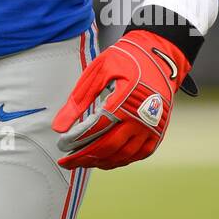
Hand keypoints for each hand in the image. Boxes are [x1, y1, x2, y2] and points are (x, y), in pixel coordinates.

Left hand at [52, 29, 190, 169]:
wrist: (159, 56)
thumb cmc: (127, 60)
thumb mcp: (99, 71)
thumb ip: (79, 99)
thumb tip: (59, 127)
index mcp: (124, 101)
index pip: (96, 130)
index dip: (76, 141)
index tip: (62, 145)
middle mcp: (140, 119)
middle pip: (108, 147)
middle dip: (84, 157)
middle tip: (67, 161)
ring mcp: (151, 127)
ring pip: (123, 155)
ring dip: (101, 162)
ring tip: (84, 162)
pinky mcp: (158, 131)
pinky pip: (139, 154)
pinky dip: (121, 160)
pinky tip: (107, 159)